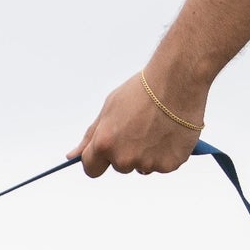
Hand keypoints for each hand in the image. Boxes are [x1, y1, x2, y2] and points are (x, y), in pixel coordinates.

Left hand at [70, 72, 205, 177]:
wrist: (178, 80)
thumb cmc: (142, 91)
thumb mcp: (109, 109)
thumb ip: (90, 136)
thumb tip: (71, 156)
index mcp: (104, 144)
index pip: (91, 169)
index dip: (98, 159)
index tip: (106, 151)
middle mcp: (124, 158)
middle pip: (120, 166)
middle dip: (126, 151)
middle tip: (140, 127)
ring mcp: (148, 163)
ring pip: (143, 167)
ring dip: (148, 154)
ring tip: (158, 127)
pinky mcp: (170, 164)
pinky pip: (163, 165)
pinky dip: (167, 153)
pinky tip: (171, 132)